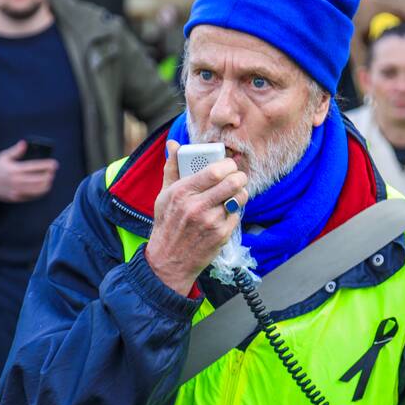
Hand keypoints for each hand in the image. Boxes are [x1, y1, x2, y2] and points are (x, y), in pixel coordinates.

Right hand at [0, 140, 57, 202]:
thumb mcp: (4, 156)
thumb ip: (15, 151)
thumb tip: (24, 143)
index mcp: (14, 169)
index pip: (34, 167)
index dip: (46, 165)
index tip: (54, 164)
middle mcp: (17, 181)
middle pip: (38, 179)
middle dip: (48, 175)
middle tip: (53, 171)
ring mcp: (17, 191)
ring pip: (37, 190)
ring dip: (46, 184)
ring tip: (50, 179)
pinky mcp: (18, 198)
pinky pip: (32, 196)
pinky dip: (40, 192)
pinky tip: (44, 187)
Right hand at [144, 140, 248, 294]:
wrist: (168, 260)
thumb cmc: (167, 224)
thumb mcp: (164, 195)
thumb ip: (172, 168)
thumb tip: (173, 144)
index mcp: (182, 192)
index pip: (214, 170)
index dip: (228, 164)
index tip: (229, 165)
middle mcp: (197, 206)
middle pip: (232, 182)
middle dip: (240, 176)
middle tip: (238, 177)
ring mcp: (211, 222)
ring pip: (239, 198)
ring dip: (240, 193)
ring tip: (234, 193)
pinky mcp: (221, 235)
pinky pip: (237, 215)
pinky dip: (235, 211)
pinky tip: (227, 212)